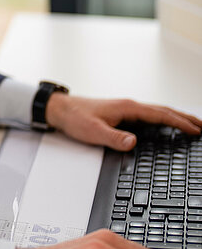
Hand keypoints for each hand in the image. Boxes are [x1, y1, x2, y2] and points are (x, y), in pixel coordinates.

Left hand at [45, 94, 201, 150]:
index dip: (179, 122)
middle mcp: (128, 106)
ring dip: (175, 117)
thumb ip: (113, 138)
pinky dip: (162, 119)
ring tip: (191, 125)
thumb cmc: (74, 117)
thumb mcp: (93, 131)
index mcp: (126, 108)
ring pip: (156, 112)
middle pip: (163, 110)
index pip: (159, 114)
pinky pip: (148, 116)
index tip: (196, 130)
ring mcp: (125, 109)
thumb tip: (133, 142)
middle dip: (184, 118)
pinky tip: (164, 126)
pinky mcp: (121, 114)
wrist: (59, 109)